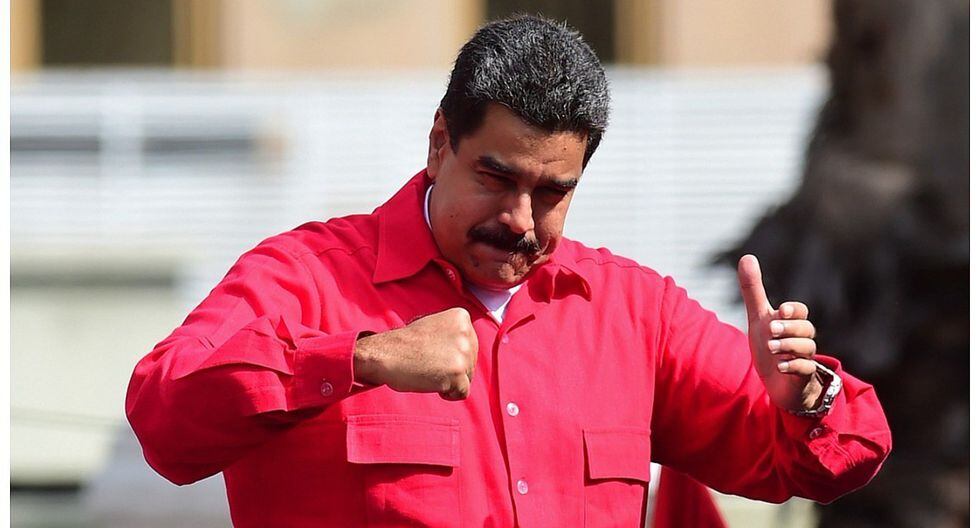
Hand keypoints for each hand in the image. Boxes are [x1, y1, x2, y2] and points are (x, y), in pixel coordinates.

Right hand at [353, 307, 478, 400]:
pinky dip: (448, 393)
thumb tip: (471, 348)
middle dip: (453, 368)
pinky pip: (462, 392)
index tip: (432, 351)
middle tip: (428, 362)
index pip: (470, 344)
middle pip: (471, 362)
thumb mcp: (434, 326)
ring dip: (449, 380)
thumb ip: (454, 334)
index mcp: (461, 317)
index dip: (451, 354)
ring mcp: (463, 353)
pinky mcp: (457, 373)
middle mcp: (466, 332)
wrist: (385, 354)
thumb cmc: (405, 344)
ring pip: (468, 377)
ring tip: (428, 370)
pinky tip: (431, 382)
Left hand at [738, 255, 823, 410]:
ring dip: (789, 347)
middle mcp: (801, 339)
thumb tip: (747, 256)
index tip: (780, 310)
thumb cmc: (770, 344)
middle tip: (772, 329)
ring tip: (772, 348)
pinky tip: (780, 366)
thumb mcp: (758, 317)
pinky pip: (806, 371)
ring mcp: (804, 358)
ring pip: (807, 349)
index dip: (793, 310)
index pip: (801, 311)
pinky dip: (795, 367)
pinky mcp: (803, 377)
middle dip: (790, 328)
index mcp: (791, 323)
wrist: (776, 380)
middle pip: (807, 328)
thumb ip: (753, 290)